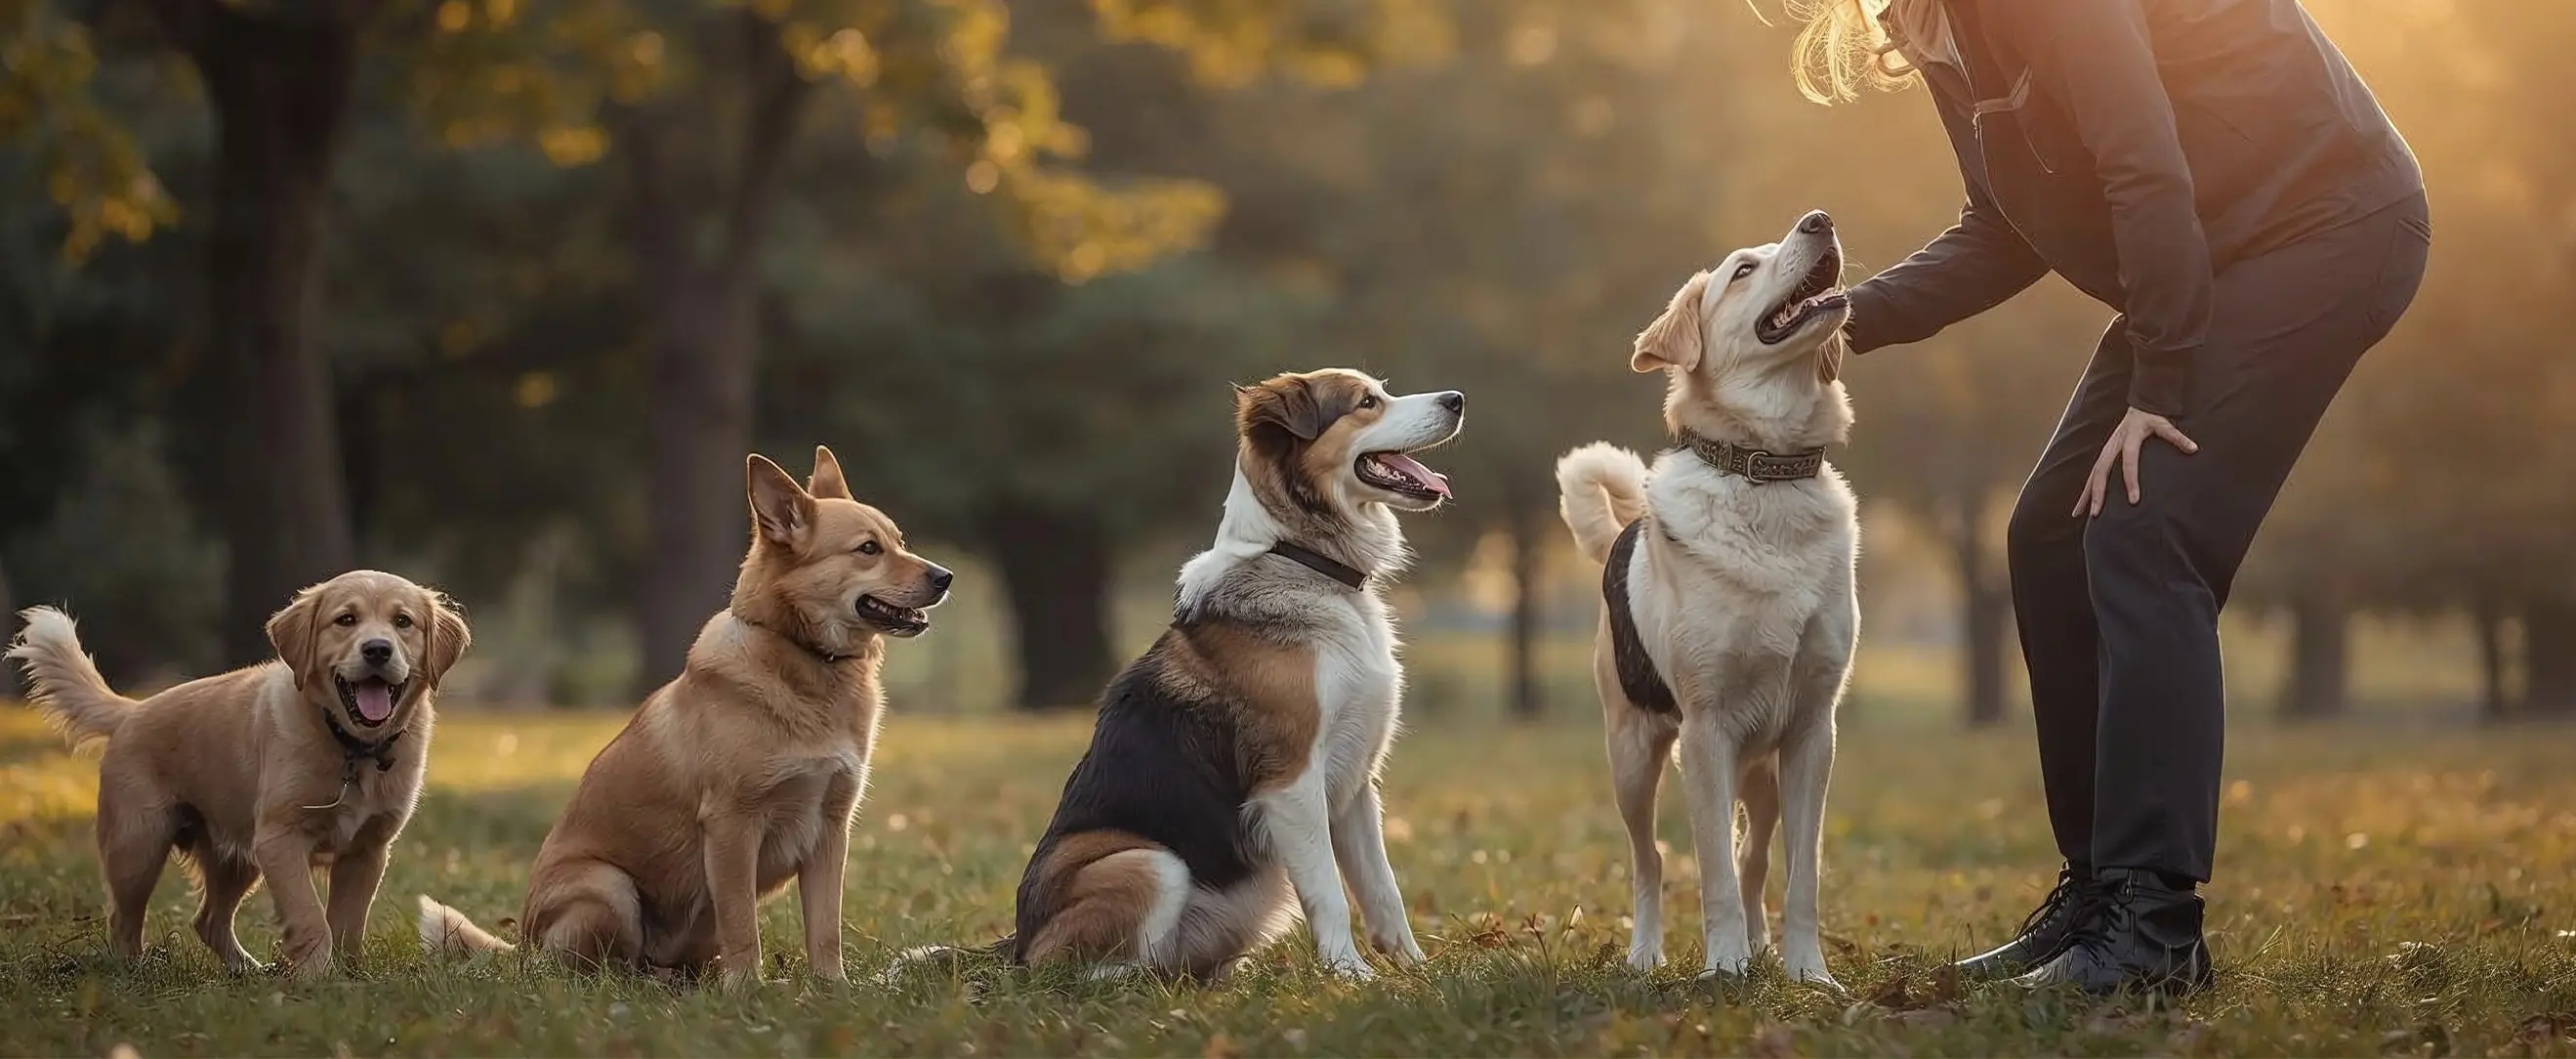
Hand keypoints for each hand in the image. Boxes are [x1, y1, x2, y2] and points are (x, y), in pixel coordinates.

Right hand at [2075, 407, 2197, 516]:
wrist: (2139, 407)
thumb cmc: (2152, 418)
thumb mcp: (2165, 425)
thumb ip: (2178, 437)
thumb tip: (2194, 448)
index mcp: (2128, 438)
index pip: (2128, 462)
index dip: (2131, 481)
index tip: (2133, 500)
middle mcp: (2112, 446)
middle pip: (2101, 471)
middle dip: (2097, 492)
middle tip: (2097, 512)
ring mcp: (2105, 451)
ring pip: (2092, 475)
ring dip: (2085, 494)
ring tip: (2079, 514)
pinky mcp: (2103, 456)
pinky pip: (2092, 475)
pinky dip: (2086, 490)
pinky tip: (2082, 505)